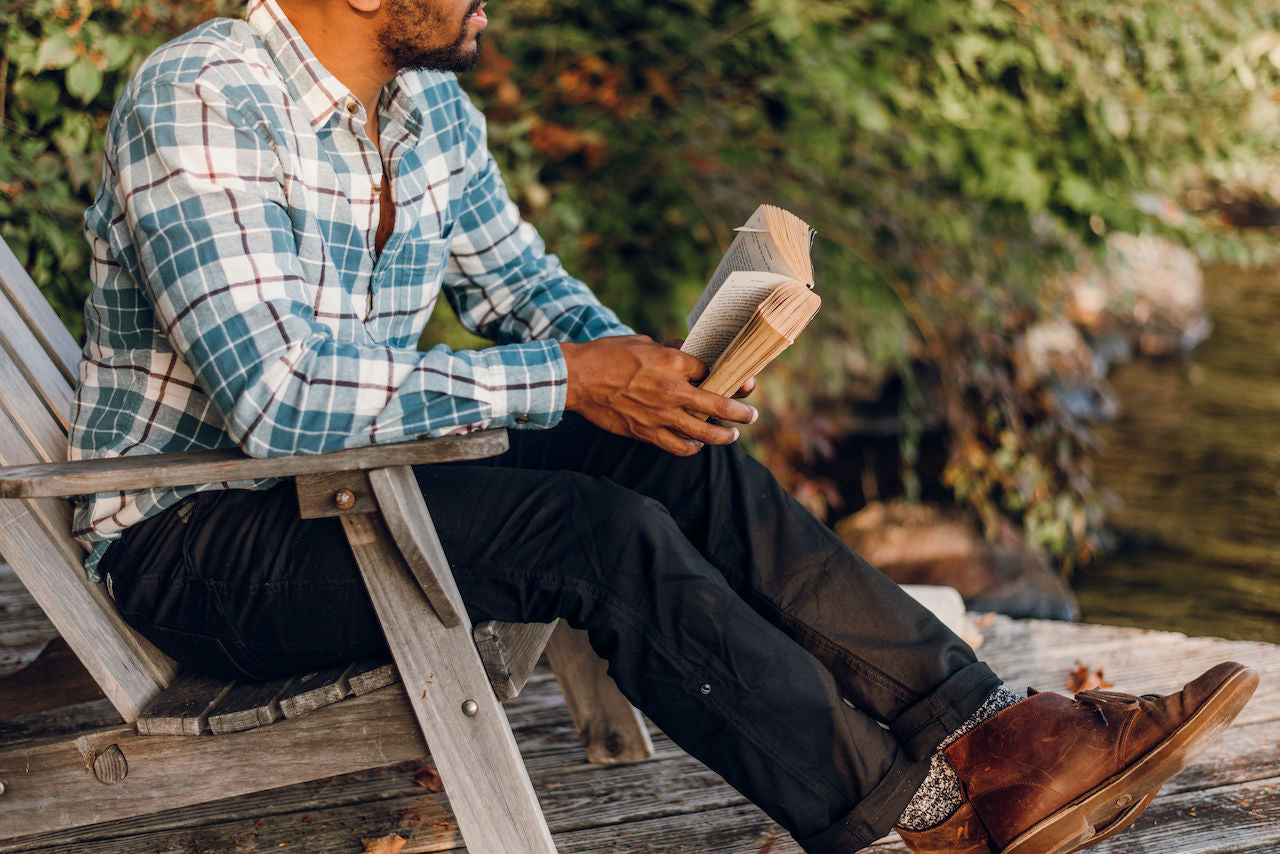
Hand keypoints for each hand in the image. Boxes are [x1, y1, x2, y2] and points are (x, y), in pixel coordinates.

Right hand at [561, 335, 757, 455]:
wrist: (578, 378)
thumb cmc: (608, 354)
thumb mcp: (643, 342)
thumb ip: (670, 350)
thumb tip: (689, 353)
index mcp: (673, 362)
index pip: (711, 372)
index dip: (726, 377)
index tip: (734, 382)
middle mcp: (672, 390)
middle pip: (719, 406)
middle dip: (741, 413)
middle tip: (751, 416)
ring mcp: (661, 415)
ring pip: (704, 433)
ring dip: (724, 436)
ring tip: (731, 435)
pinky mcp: (647, 432)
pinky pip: (679, 447)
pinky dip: (692, 448)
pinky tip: (696, 446)